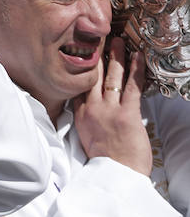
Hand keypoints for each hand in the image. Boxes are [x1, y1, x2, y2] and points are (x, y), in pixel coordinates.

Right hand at [74, 37, 150, 174]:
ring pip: (110, 77)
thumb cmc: (104, 164)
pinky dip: (136, 70)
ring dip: (115, 57)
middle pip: (91, 76)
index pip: (77, 87)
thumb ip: (87, 122)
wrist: (114, 176)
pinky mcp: (126, 114)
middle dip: (94, 56)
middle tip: (97, 39)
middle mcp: (91, 110)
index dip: (80, 69)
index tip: (81, 55)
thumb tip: (92, 113)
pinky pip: (131, 86)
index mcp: (80, 117)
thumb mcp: (86, 140)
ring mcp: (108, 110)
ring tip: (118, 41)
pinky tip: (138, 56)